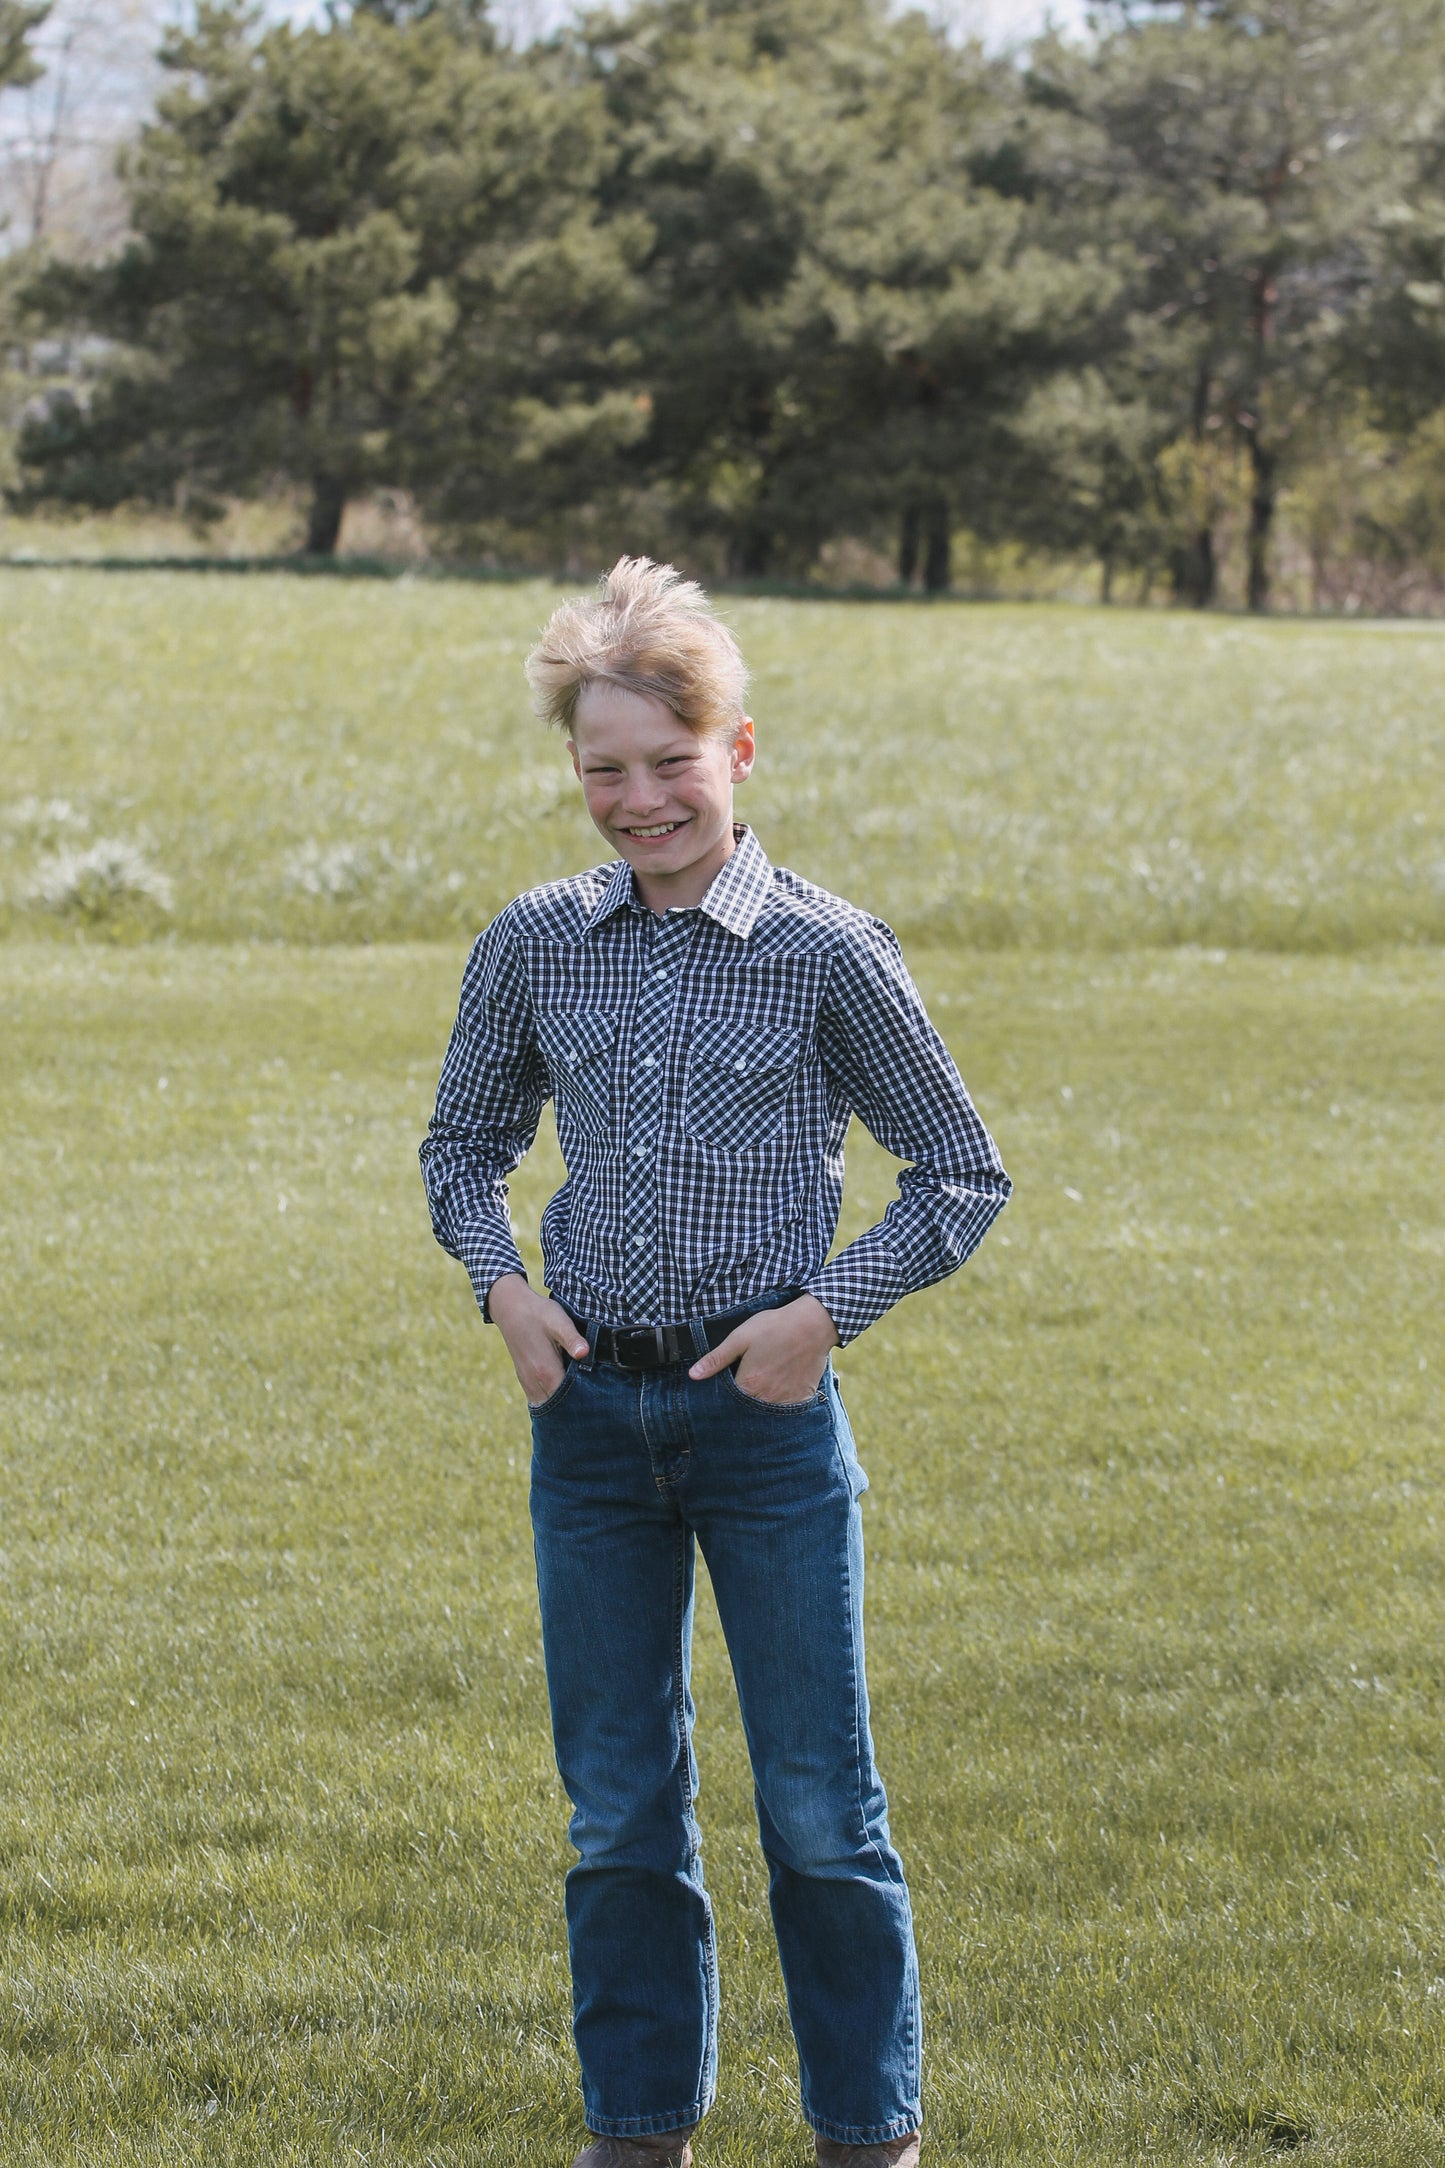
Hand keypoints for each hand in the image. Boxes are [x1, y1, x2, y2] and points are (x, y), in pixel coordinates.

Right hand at [488, 1274, 588, 1405]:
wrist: (510, 1307)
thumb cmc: (539, 1313)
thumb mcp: (559, 1322)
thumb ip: (572, 1339)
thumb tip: (584, 1353)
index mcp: (546, 1371)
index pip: (569, 1400)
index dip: (584, 1403)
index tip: (599, 1403)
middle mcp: (535, 1381)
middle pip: (558, 1407)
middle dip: (574, 1408)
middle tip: (593, 1407)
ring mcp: (527, 1381)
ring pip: (547, 1405)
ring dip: (562, 1407)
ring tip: (580, 1404)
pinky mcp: (524, 1378)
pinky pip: (538, 1399)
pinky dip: (551, 1401)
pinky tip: (563, 1396)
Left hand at [688, 1293, 839, 1404]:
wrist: (813, 1323)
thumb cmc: (774, 1327)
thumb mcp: (740, 1338)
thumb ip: (716, 1359)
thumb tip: (693, 1375)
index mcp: (748, 1385)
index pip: (728, 1401)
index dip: (726, 1393)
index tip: (730, 1382)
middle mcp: (766, 1398)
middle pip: (748, 1407)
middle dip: (744, 1399)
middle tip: (751, 1377)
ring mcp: (786, 1400)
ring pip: (767, 1410)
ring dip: (762, 1401)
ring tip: (766, 1381)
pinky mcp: (802, 1397)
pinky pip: (787, 1409)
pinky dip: (782, 1401)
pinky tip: (781, 1384)